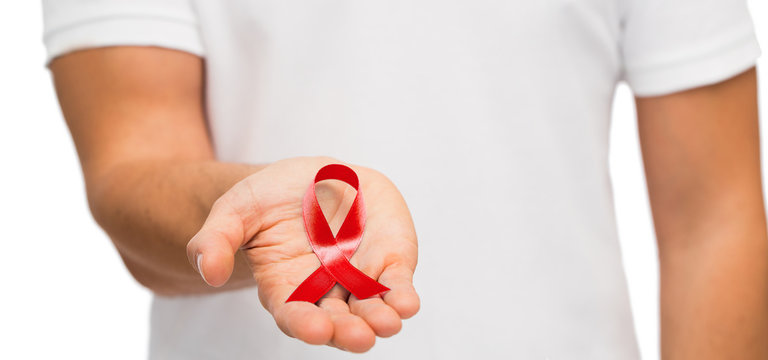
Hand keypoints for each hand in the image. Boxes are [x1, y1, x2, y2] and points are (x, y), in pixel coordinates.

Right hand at [186, 157, 419, 351]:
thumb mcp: (234, 211)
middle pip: (338, 321)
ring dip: (380, 319)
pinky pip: (397, 281)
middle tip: (359, 338)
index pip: (295, 315)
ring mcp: (359, 277)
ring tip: (387, 324)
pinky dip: (403, 294)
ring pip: (372, 308)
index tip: (316, 331)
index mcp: (286, 287)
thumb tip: (211, 272)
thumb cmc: (268, 199)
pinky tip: (407, 303)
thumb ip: (216, 241)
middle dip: (349, 331)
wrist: (312, 178)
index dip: (305, 325)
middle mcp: (325, 290)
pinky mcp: (388, 259)